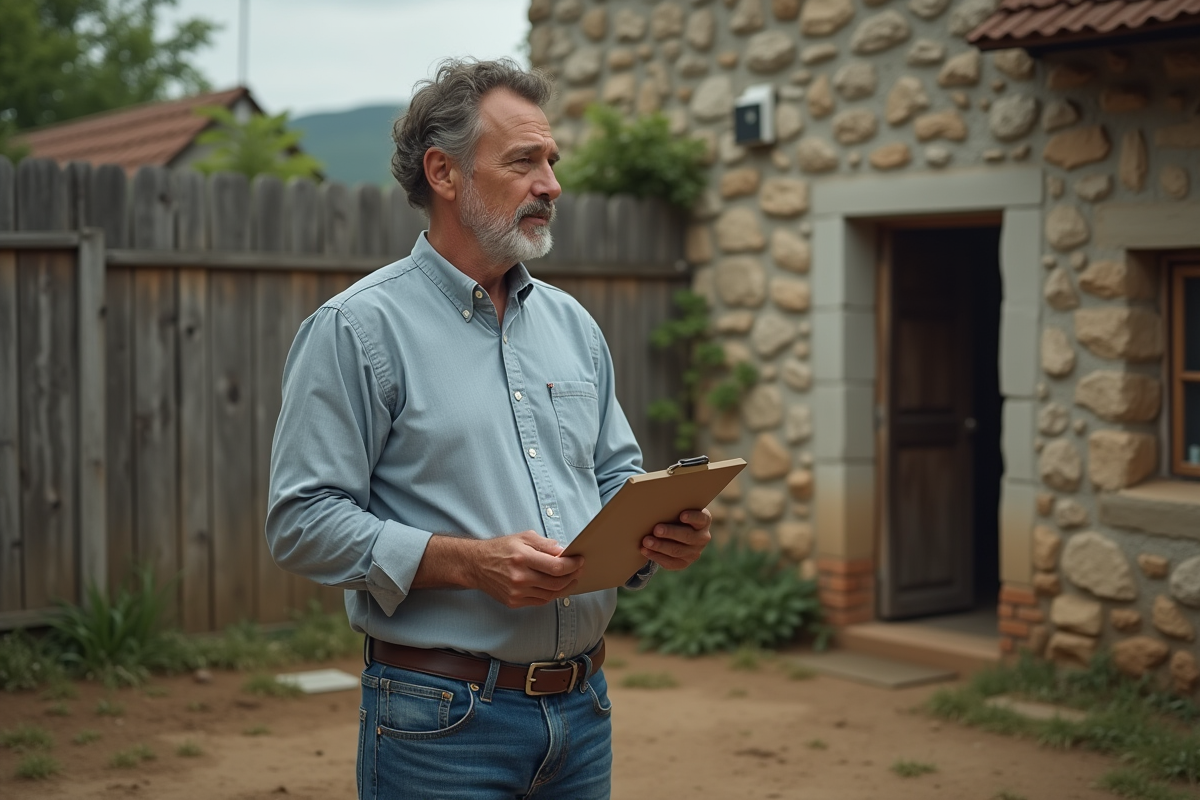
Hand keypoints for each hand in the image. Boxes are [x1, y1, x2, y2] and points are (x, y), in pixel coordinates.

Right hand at [468, 531, 583, 607]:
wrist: (476, 565)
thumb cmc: (501, 548)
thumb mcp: (523, 537)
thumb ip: (545, 544)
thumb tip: (564, 552)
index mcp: (522, 558)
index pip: (556, 566)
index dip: (572, 565)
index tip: (580, 560)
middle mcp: (519, 577)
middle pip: (556, 583)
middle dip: (572, 576)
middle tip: (579, 569)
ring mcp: (516, 592)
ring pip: (550, 595)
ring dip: (565, 587)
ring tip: (572, 578)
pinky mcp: (514, 602)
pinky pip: (540, 601)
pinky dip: (552, 594)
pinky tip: (557, 587)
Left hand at [639, 508, 711, 570]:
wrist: (675, 533)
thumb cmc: (674, 515)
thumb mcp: (677, 509)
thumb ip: (672, 506)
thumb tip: (653, 500)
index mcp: (704, 521)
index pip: (701, 518)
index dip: (692, 517)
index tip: (682, 515)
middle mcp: (702, 537)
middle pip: (687, 536)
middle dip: (670, 533)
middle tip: (656, 529)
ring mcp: (694, 552)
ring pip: (677, 551)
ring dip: (660, 546)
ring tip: (646, 541)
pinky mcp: (684, 563)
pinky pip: (671, 562)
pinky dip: (656, 556)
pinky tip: (645, 551)